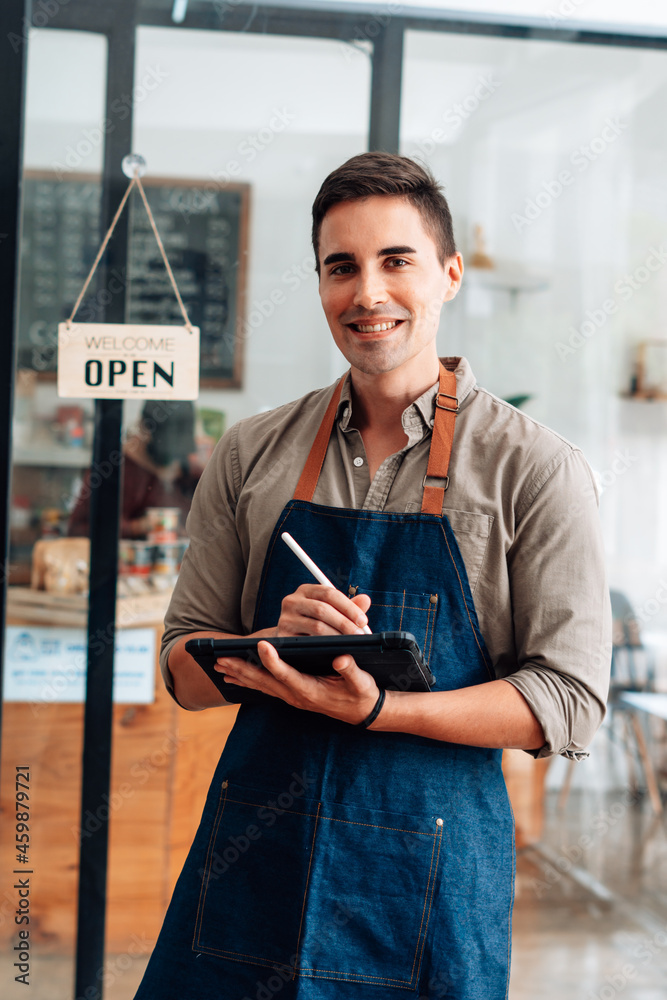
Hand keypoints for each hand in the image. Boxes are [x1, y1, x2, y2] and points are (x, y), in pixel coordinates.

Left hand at [216, 641, 380, 725]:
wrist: (363, 713)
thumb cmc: (362, 694)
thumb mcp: (361, 683)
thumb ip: (350, 670)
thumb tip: (341, 658)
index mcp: (311, 691)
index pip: (287, 674)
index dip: (273, 660)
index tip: (261, 644)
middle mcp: (297, 695)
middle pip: (265, 681)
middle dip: (242, 669)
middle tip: (221, 659)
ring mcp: (292, 696)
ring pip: (261, 685)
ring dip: (240, 675)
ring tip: (220, 666)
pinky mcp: (292, 694)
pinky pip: (266, 687)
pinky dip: (249, 680)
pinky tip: (236, 676)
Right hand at [277, 584, 370, 636]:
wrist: (290, 638)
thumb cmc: (316, 622)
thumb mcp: (332, 612)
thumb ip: (348, 607)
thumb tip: (366, 600)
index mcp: (306, 590)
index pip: (329, 593)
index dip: (348, 607)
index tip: (363, 620)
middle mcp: (292, 600)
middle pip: (322, 609)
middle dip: (345, 623)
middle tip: (360, 635)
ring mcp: (285, 618)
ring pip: (317, 626)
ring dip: (338, 636)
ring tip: (351, 643)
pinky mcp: (283, 636)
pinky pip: (308, 641)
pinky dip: (325, 645)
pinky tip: (336, 649)